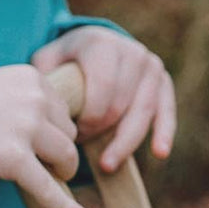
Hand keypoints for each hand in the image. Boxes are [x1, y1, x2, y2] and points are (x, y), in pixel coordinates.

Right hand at [0, 64, 89, 207]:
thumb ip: (25, 98)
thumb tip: (52, 124)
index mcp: (31, 78)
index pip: (62, 109)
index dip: (54, 130)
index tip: (43, 143)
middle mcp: (35, 98)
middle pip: (69, 132)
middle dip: (58, 149)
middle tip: (43, 162)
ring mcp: (27, 128)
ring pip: (66, 157)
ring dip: (62, 171)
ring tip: (51, 178)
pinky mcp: (15, 159)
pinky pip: (49, 188)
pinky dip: (65, 207)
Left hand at [31, 26, 175, 173]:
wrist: (93, 46)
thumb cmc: (66, 61)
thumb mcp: (48, 61)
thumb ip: (43, 79)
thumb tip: (41, 110)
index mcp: (101, 43)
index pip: (102, 89)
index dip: (88, 118)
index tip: (71, 134)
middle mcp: (130, 51)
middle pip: (121, 104)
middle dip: (101, 130)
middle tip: (82, 146)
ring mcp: (150, 65)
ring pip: (143, 112)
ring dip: (125, 142)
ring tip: (107, 164)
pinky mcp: (163, 80)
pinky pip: (167, 110)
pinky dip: (164, 132)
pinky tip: (159, 152)